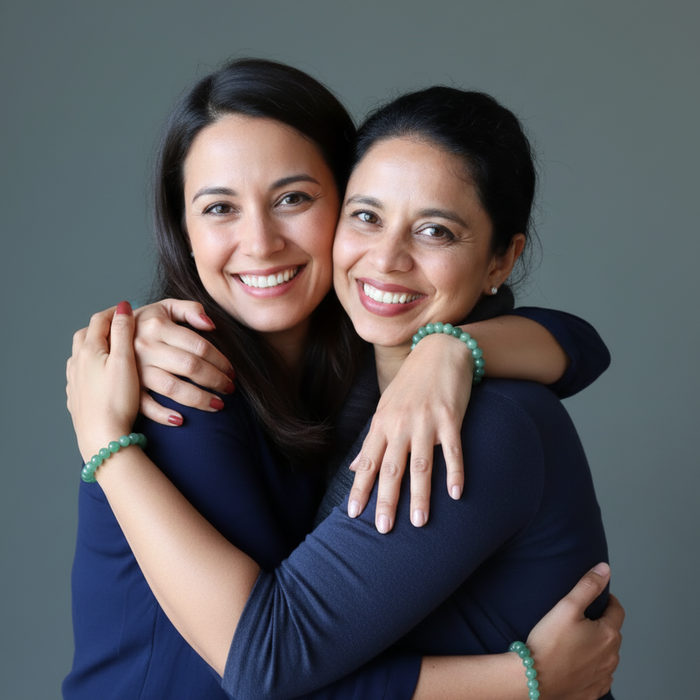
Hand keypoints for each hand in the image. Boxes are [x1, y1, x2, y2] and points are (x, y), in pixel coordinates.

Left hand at [66, 303, 141, 460]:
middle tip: (119, 324)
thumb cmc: (116, 400)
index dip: (115, 312)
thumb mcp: (125, 361)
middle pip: (86, 335)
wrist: (102, 436)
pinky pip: (81, 374)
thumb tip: (123, 308)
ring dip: (95, 346)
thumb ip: (123, 332)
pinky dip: (91, 366)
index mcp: (89, 350)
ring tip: (112, 348)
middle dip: (102, 326)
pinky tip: (102, 374)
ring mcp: (74, 381)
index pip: (99, 320)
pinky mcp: (77, 398)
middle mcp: (77, 363)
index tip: (128, 309)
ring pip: (81, 355)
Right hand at [132, 299, 234, 424]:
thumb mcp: (165, 307)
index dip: (220, 360)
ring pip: (173, 388)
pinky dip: (162, 415)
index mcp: (158, 326)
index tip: (232, 371)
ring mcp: (135, 370)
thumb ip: (190, 309)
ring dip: (199, 399)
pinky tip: (181, 420)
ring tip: (218, 405)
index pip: (199, 346)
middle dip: (215, 380)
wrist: (106, 335)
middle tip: (230, 388)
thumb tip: (211, 325)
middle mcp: (146, 348)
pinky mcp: (127, 387)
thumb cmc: (145, 322)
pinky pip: (145, 405)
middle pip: (190, 367)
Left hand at [347, 334, 472, 532]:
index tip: (353, 514)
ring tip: (419, 523)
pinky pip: (453, 451)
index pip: (368, 462)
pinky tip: (456, 494)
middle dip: (386, 500)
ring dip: (420, 495)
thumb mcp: (385, 408)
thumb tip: (353, 468)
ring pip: (421, 465)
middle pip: (391, 469)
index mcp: (382, 423)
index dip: (360, 488)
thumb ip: (372, 440)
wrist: (441, 351)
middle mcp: (400, 424)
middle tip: (382, 529)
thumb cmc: (411, 383)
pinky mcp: (451, 418)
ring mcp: (426, 421)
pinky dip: (455, 472)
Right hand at [525, 563, 622, 699]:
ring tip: (576, 641)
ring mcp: (603, 677)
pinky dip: (592, 668)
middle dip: (601, 623)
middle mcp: (611, 657)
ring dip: (598, 646)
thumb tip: (605, 569)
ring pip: (607, 655)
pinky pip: (600, 676)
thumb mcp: (566, 606)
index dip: (607, 600)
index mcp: (608, 634)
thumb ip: (587, 586)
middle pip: (612, 633)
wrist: (534, 680)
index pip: (617, 610)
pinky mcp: (593, 692)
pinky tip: (576, 663)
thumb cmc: (548, 643)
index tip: (598, 597)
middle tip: (580, 619)